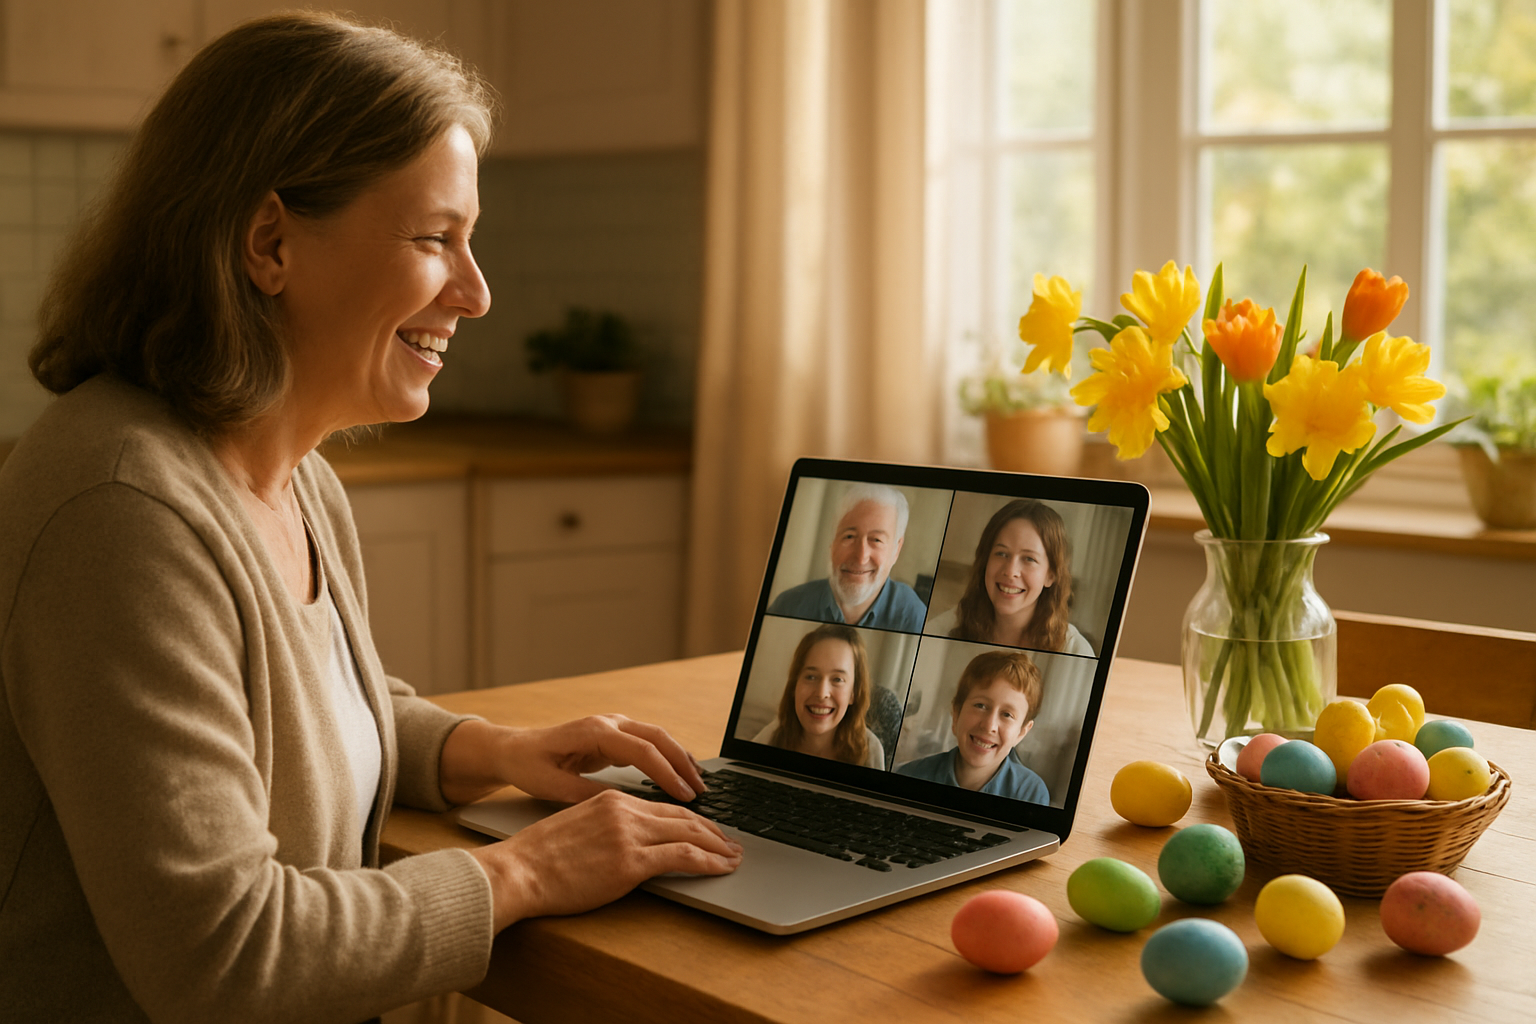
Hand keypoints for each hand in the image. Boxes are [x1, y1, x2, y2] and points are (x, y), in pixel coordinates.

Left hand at [439, 716, 708, 805]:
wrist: (511, 749)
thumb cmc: (528, 766)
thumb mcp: (552, 786)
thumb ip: (587, 795)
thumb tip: (623, 805)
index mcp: (594, 732)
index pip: (643, 751)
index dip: (667, 774)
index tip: (686, 796)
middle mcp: (608, 723)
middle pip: (658, 738)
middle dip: (683, 764)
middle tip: (702, 792)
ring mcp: (612, 726)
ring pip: (657, 737)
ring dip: (679, 759)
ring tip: (698, 785)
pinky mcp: (613, 735)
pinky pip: (648, 743)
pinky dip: (667, 757)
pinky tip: (678, 775)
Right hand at [472, 788, 742, 929]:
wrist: (518, 871)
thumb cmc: (538, 858)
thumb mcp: (576, 828)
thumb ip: (606, 828)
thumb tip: (628, 844)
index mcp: (611, 801)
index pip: (663, 807)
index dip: (692, 819)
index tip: (708, 829)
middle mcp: (624, 811)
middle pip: (683, 817)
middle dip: (714, 831)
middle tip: (733, 843)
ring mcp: (628, 834)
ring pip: (689, 833)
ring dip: (719, 846)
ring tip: (735, 857)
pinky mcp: (630, 861)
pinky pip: (683, 857)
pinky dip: (709, 861)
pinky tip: (722, 867)